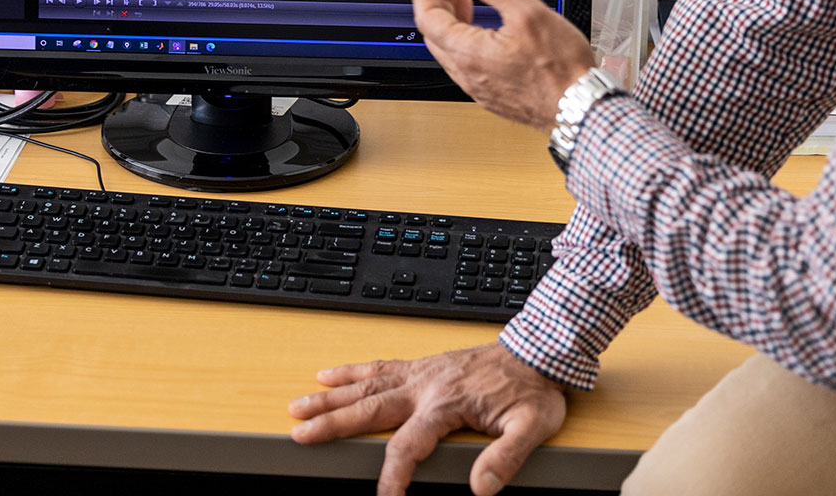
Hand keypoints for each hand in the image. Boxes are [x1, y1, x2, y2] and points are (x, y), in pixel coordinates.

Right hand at [289, 343, 566, 495]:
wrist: (537, 352)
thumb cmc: (533, 390)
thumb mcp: (532, 427)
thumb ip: (506, 458)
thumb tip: (482, 488)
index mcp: (446, 405)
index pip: (409, 446)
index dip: (394, 477)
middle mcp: (425, 386)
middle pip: (369, 408)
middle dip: (332, 424)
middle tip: (300, 436)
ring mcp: (420, 373)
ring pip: (365, 385)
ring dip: (329, 397)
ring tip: (297, 406)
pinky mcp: (421, 365)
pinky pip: (378, 366)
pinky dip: (350, 371)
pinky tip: (328, 375)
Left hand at [411, 0, 594, 129]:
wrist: (580, 109)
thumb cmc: (560, 69)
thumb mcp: (528, 13)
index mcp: (468, 53)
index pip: (428, 17)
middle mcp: (467, 74)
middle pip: (435, 33)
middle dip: (436, 0)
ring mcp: (479, 87)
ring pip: (451, 48)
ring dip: (451, 19)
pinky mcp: (493, 94)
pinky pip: (466, 62)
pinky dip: (465, 37)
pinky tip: (484, 28)